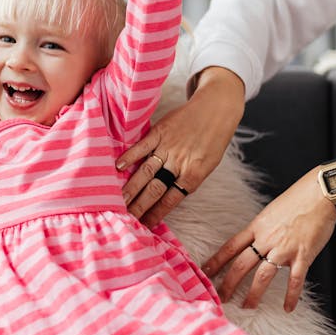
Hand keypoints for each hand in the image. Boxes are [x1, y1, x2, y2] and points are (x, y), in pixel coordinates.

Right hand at [116, 67, 244, 228]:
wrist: (217, 108)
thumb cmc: (213, 140)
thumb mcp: (208, 165)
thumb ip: (188, 180)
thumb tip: (167, 198)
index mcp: (194, 175)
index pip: (170, 200)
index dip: (156, 214)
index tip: (143, 225)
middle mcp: (180, 163)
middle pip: (156, 189)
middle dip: (139, 206)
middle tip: (125, 219)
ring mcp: (169, 146)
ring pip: (147, 171)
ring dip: (132, 187)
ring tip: (118, 201)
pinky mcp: (160, 131)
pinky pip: (142, 145)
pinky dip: (130, 156)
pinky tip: (118, 167)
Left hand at [203, 151, 335, 311]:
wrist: (321, 194)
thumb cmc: (298, 199)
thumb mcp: (271, 211)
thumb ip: (262, 228)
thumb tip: (255, 240)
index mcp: (257, 227)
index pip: (230, 247)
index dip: (216, 261)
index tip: (205, 272)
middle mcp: (267, 239)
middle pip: (241, 265)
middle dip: (228, 284)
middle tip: (220, 297)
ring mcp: (284, 249)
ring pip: (262, 276)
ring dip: (253, 294)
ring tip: (247, 306)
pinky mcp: (303, 256)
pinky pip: (294, 281)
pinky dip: (291, 297)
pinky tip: (288, 308)